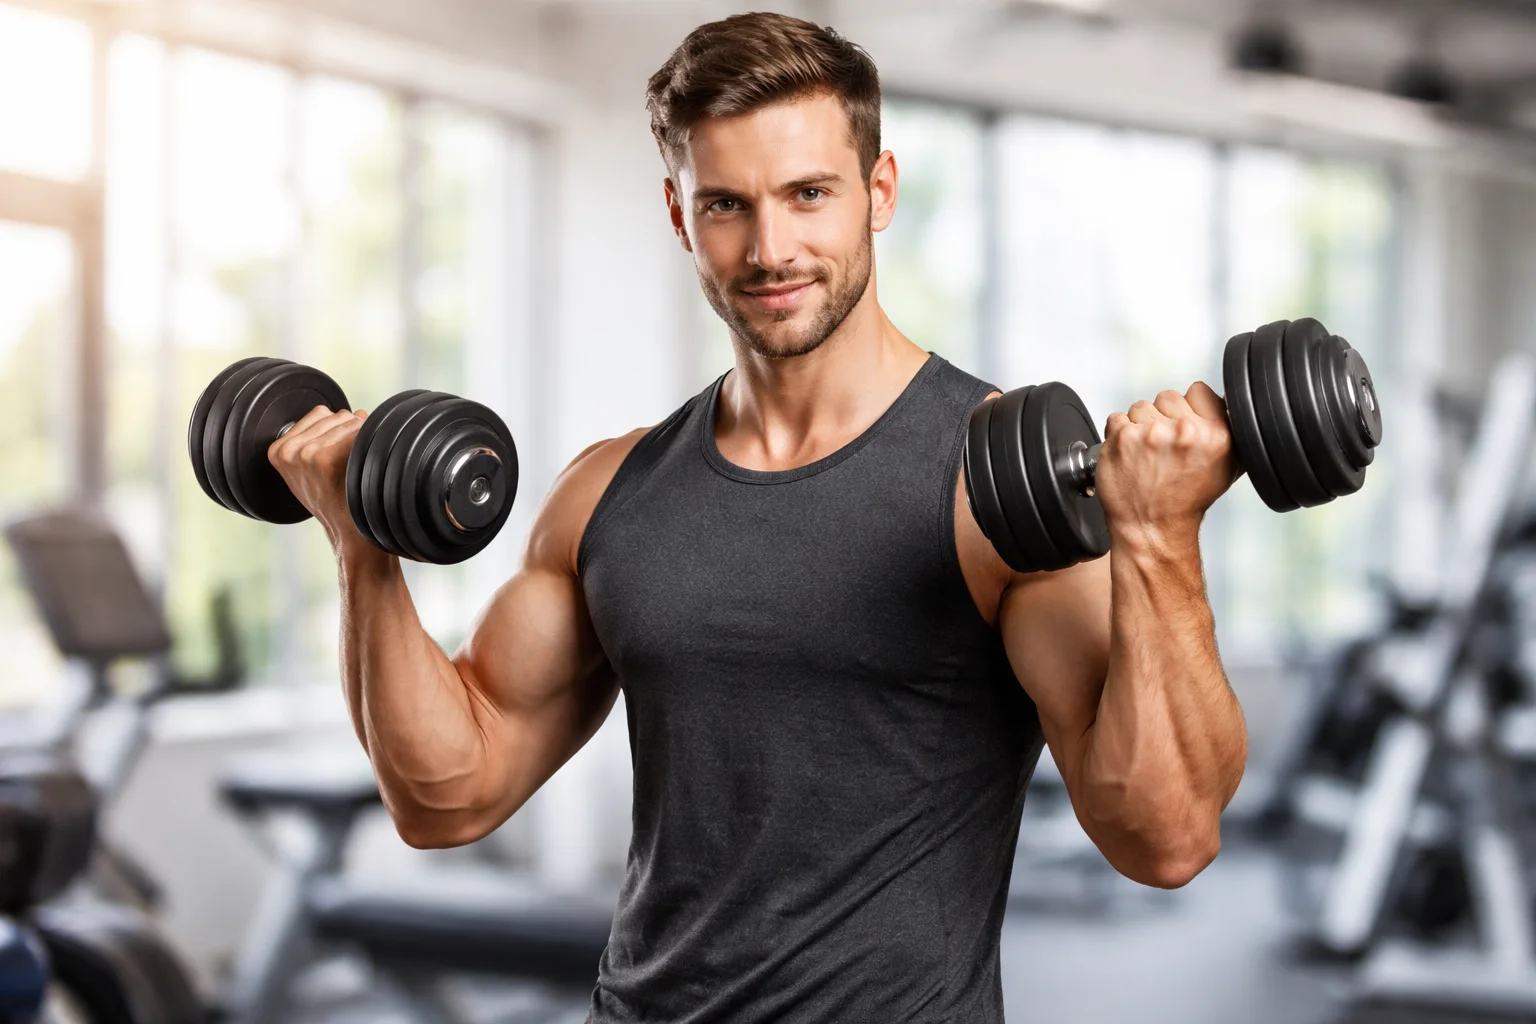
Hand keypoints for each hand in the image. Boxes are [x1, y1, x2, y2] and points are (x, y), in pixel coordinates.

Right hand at [268, 405, 369, 554]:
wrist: (348, 531)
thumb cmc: (336, 499)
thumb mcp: (313, 468)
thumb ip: (322, 437)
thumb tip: (356, 412)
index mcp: (278, 450)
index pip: (320, 413)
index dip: (338, 429)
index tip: (341, 453)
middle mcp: (287, 451)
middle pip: (335, 415)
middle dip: (351, 431)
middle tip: (352, 462)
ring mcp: (304, 454)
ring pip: (348, 421)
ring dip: (361, 436)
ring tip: (356, 466)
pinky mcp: (324, 459)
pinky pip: (357, 432)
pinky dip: (368, 442)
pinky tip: (364, 464)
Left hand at [1094, 382, 1239, 548]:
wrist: (1152, 528)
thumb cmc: (1185, 502)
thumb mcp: (1226, 467)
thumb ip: (1227, 431)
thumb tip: (1226, 405)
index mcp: (1215, 434)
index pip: (1198, 390)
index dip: (1189, 407)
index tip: (1183, 425)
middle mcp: (1184, 431)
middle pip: (1167, 397)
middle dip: (1163, 417)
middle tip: (1163, 448)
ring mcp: (1151, 433)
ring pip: (1141, 407)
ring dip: (1140, 426)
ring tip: (1146, 455)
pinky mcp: (1122, 438)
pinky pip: (1117, 420)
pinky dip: (1118, 436)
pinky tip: (1130, 457)